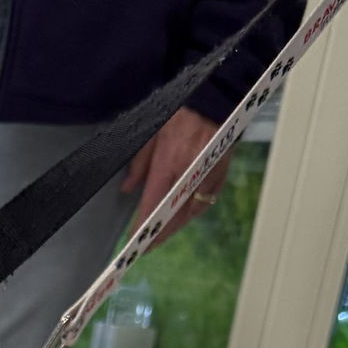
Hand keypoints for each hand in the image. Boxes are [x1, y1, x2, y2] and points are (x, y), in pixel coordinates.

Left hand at [122, 107, 230, 242]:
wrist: (215, 100)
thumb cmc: (180, 114)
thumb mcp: (152, 133)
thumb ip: (139, 163)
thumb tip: (127, 189)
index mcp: (170, 163)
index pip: (153, 205)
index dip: (143, 226)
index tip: (134, 241)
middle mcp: (190, 175)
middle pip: (173, 217)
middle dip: (160, 235)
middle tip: (146, 247)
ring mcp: (207, 178)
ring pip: (190, 214)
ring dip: (175, 228)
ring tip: (161, 235)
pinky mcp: (220, 177)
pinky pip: (205, 203)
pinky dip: (192, 214)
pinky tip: (182, 218)